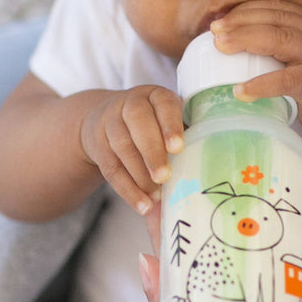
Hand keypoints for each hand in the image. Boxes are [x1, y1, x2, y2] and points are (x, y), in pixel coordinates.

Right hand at [80, 85, 184, 213]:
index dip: (170, 125)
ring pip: (123, 147)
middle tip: (164, 177)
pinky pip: (111, 169)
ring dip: (140, 175)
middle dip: (152, 152)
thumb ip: (184, 140)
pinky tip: (142, 204)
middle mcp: (130, 104)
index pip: (163, 105)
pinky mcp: (98, 145)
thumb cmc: (152, 124)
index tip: (177, 148)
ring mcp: (110, 123)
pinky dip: (127, 190)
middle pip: (138, 124)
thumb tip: (203, 174)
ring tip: (156, 196)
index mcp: (155, 96)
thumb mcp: (167, 122)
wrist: (105, 119)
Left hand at [135, 195, 301, 301]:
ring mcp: (273, 291)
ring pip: (218, 272)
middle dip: (173, 260)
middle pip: (206, 296)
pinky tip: (198, 197)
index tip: (153, 268)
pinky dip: (219, 228)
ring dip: (189, 239)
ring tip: (160, 199)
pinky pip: (239, 253)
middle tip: (149, 213)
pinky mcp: (280, 266)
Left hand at [211, 1, 301, 132]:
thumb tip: (230, 38)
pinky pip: (284, 80)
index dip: (244, 9)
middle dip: (240, 22)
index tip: (220, 18)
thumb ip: (279, 41)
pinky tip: (240, 91)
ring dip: (245, 40)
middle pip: (273, 19)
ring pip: (278, 39)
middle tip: (214, 31)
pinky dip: (260, 84)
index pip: (274, 7)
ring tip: (220, 47)